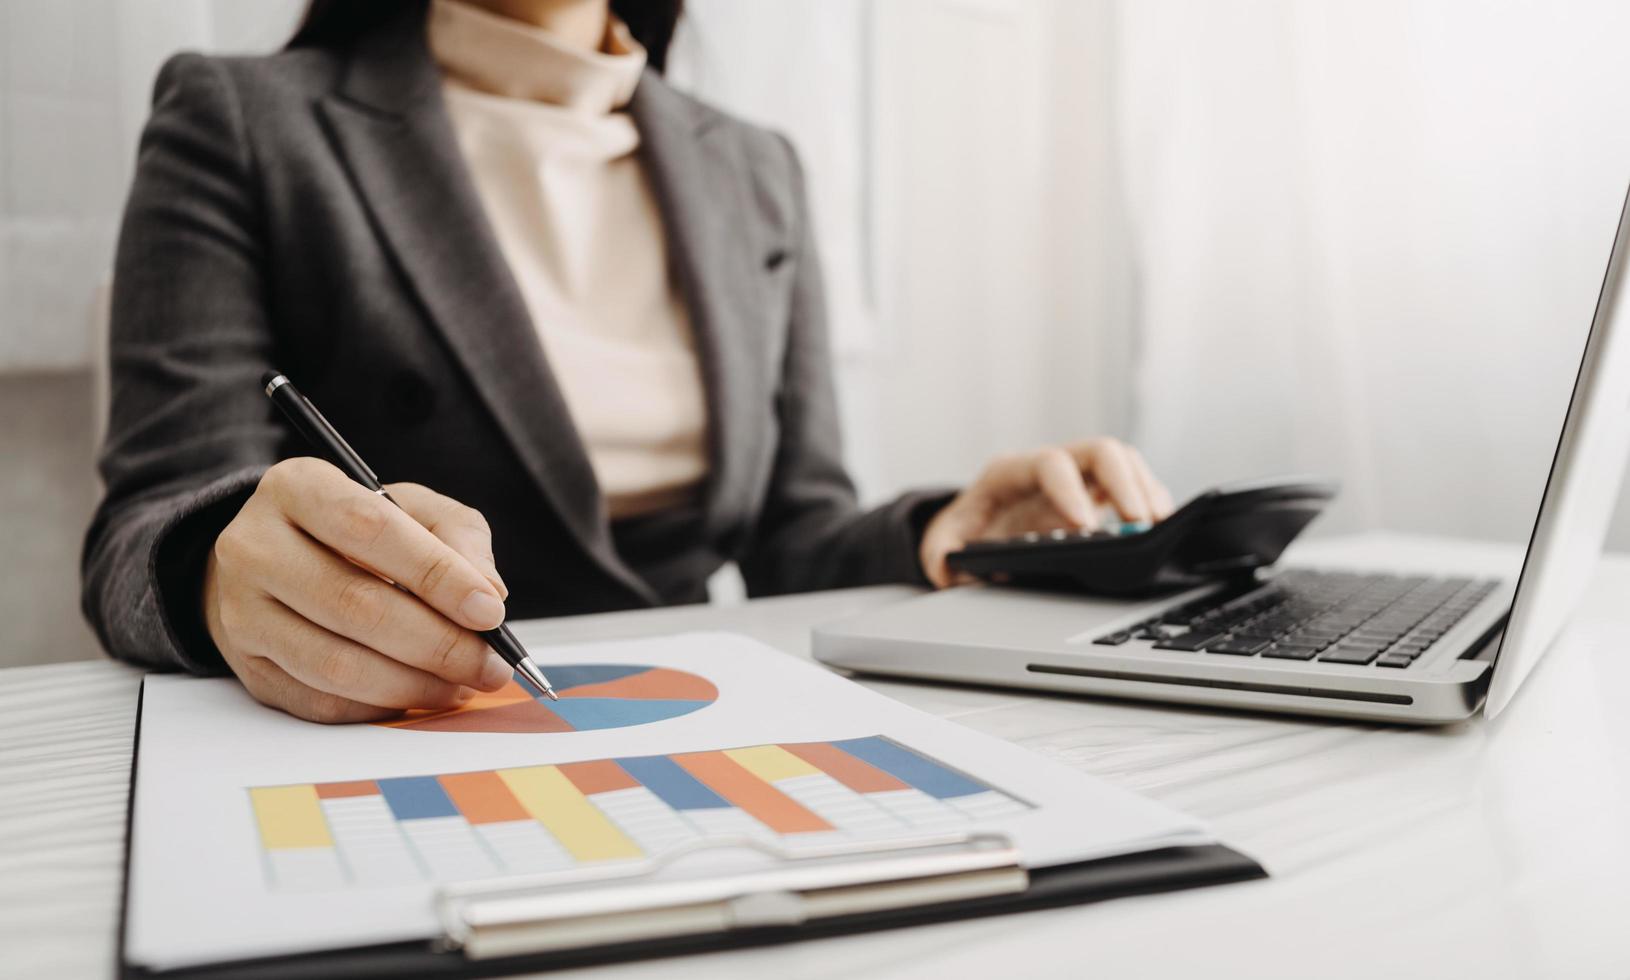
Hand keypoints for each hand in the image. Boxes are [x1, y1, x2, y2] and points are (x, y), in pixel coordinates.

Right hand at [202, 457, 514, 722]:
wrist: (277, 559)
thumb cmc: (357, 530)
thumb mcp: (411, 508)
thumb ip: (457, 537)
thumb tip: (488, 593)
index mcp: (297, 488)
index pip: (369, 529)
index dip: (437, 575)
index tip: (489, 611)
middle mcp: (255, 547)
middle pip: (355, 605)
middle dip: (438, 644)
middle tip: (490, 664)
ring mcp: (241, 612)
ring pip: (337, 665)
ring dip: (414, 684)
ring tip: (462, 684)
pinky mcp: (248, 667)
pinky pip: (320, 702)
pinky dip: (380, 706)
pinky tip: (419, 694)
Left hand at [919, 438, 1174, 587]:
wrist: (975, 526)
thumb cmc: (966, 530)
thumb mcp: (942, 543)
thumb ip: (939, 554)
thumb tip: (948, 568)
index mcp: (1010, 473)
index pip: (1047, 464)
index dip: (1069, 489)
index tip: (1086, 526)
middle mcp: (1049, 467)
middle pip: (1097, 451)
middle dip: (1123, 482)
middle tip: (1139, 522)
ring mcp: (1077, 478)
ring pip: (1122, 461)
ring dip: (1144, 488)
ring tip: (1157, 524)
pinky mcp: (1097, 494)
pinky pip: (1132, 482)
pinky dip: (1150, 498)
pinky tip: (1159, 523)